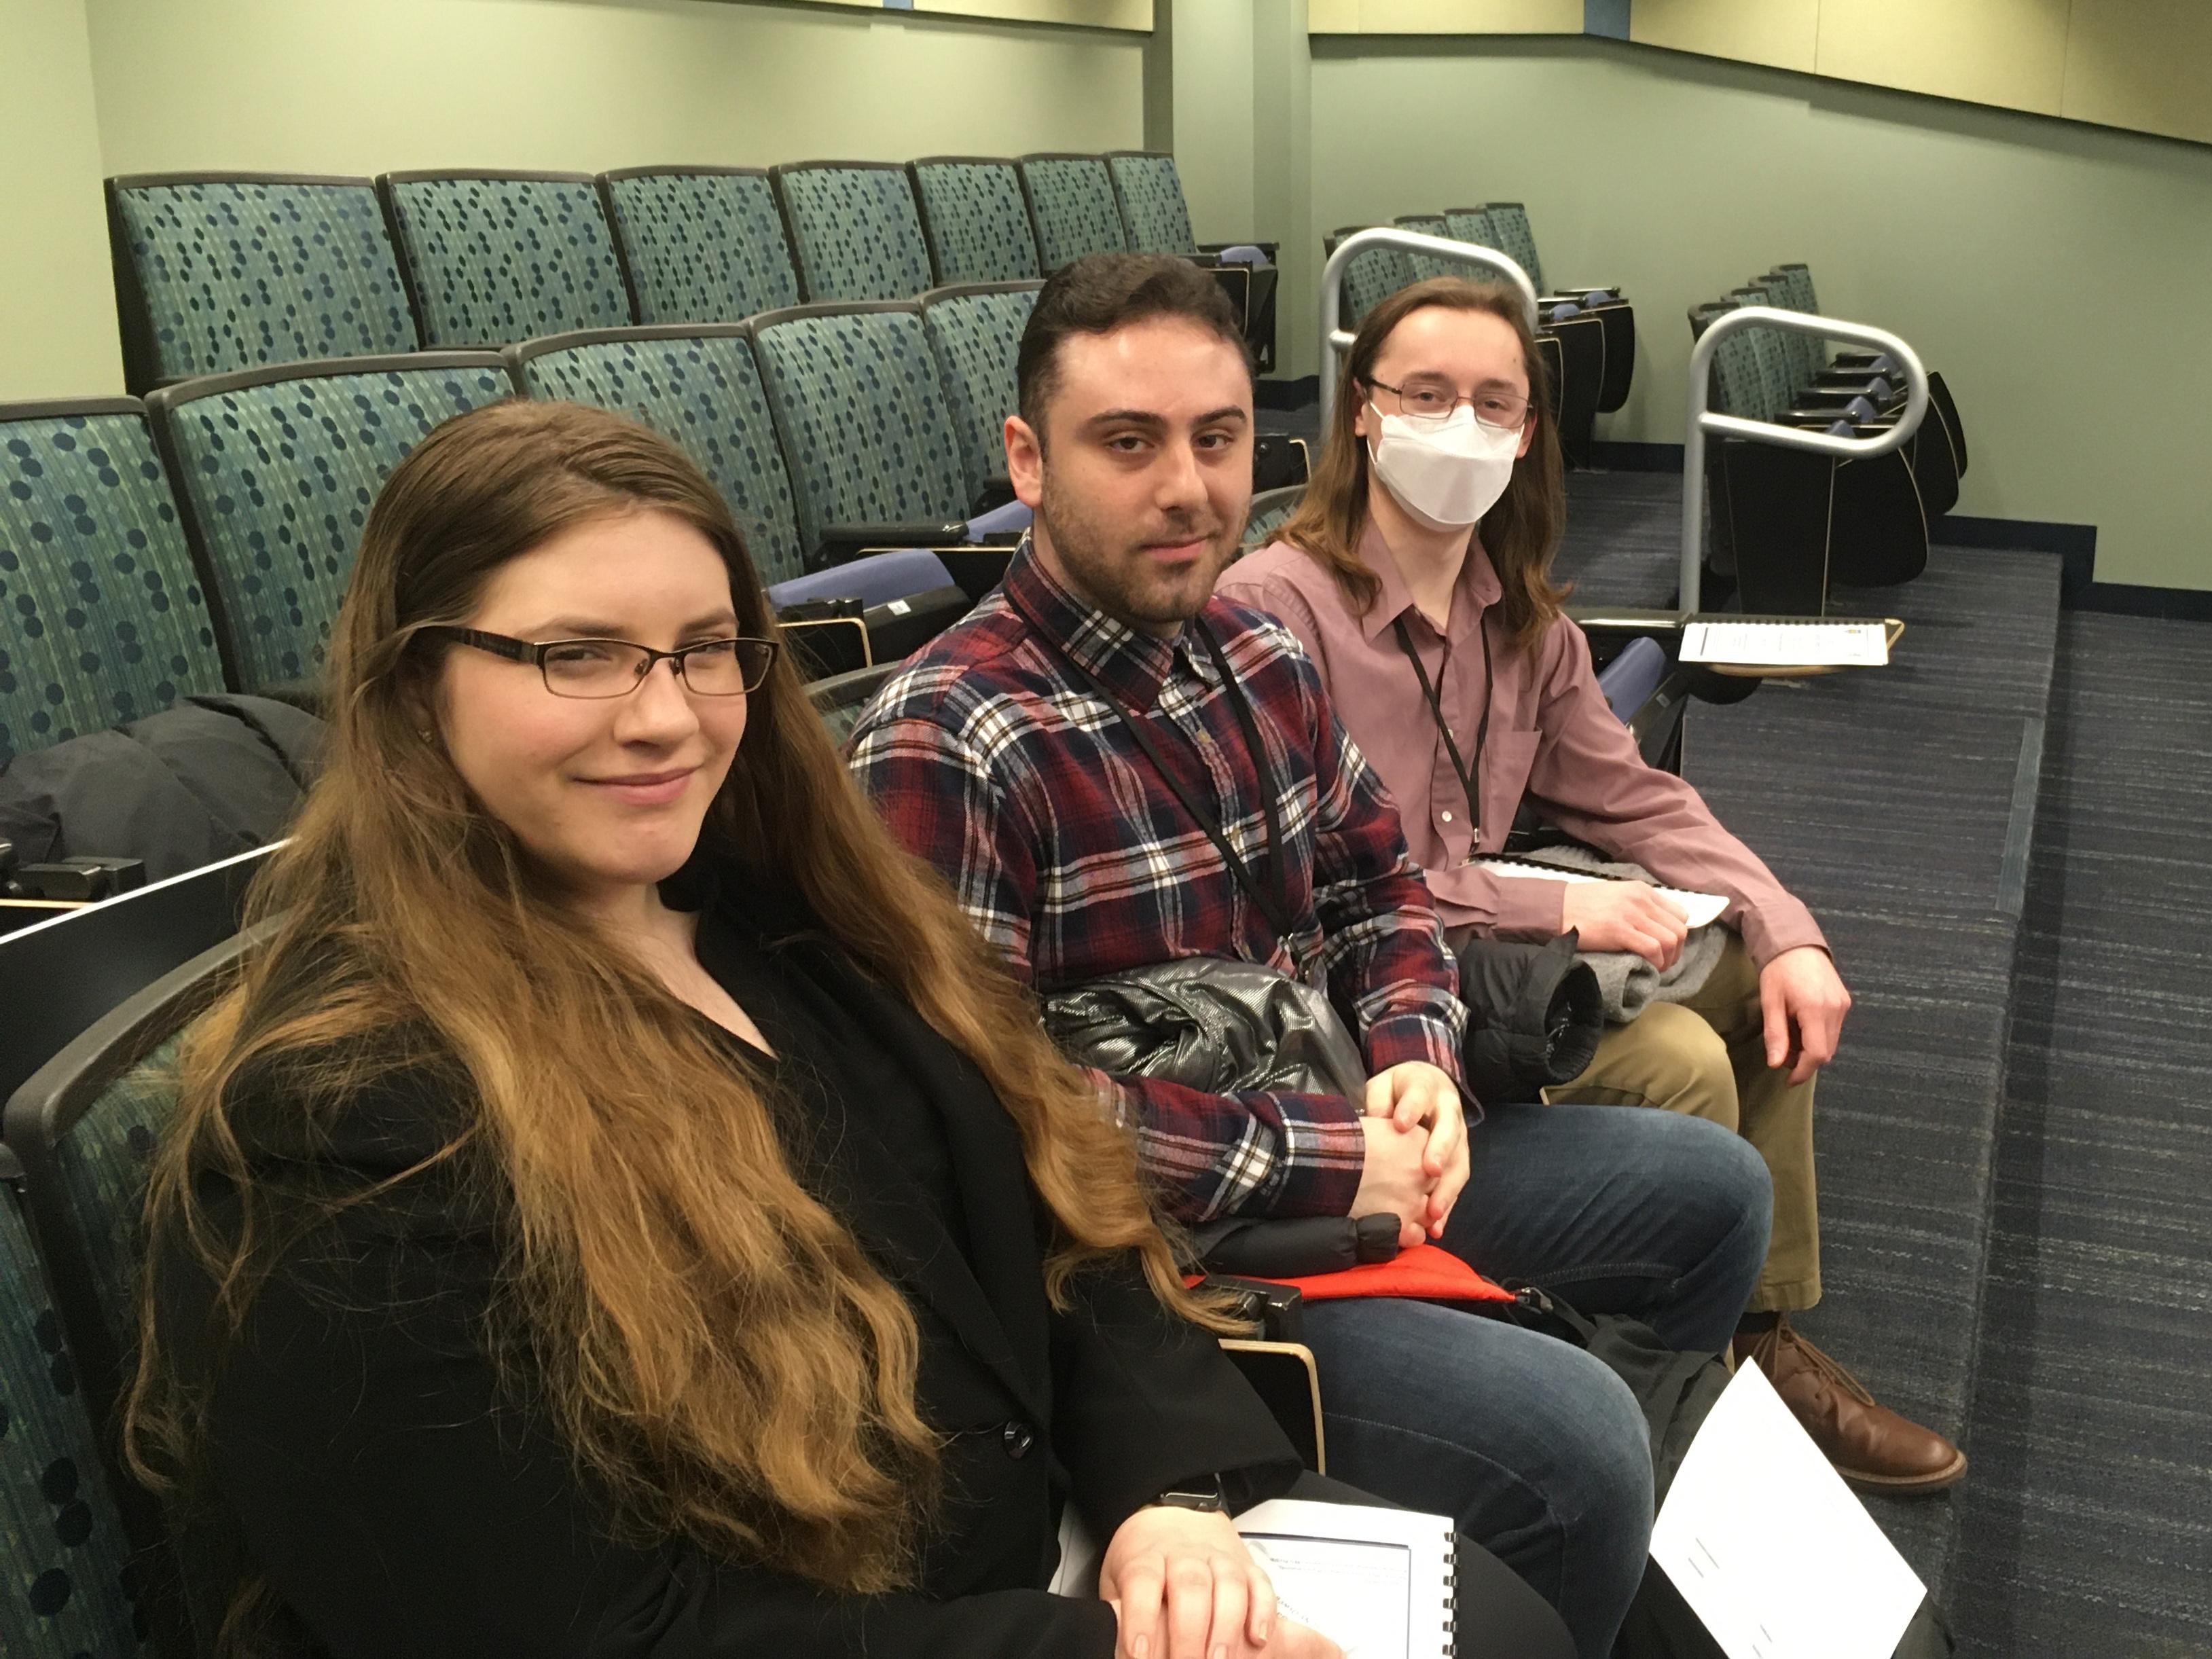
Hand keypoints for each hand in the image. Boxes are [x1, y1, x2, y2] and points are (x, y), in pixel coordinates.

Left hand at [1100, 1503, 1340, 1658]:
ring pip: (1228, 1583)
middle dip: (1190, 1632)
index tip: (1140, 1653)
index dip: (1141, 1617)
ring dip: (1227, 1626)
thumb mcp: (1117, 1579)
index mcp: (1146, 1556)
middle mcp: (1184, 1554)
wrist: (1170, 1513)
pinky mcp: (1246, 1565)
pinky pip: (1260, 1584)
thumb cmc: (1142, 1558)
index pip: (1142, 1582)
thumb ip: (1116, 1611)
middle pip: (1189, 1586)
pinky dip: (1264, 1611)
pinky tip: (1259, 1639)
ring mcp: (1218, 1557)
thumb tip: (1109, 1645)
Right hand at [1350, 1116, 1434, 1248]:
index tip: (1406, 1169)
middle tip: (1398, 1191)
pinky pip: (1417, 1236)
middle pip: (1435, 1186)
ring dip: (1417, 1214)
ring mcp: (1415, 1200)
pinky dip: (1408, 1234)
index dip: (1420, 1166)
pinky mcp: (1401, 1224)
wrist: (1321, 1163)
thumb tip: (1395, 1144)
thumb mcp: (1377, 1126)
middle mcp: (1425, 1171)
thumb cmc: (1342, 1140)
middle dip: (1421, 1191)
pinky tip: (1394, 1227)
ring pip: (1430, 1215)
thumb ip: (1397, 1136)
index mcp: (1421, 1141)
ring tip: (1395, 1210)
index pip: (1434, 1158)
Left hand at [1364, 1062, 1468, 1236]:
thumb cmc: (1399, 1089)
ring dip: (1447, 1189)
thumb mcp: (1384, 1085)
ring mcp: (1458, 1137)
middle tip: (1429, 1171)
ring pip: (1459, 1163)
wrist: (1427, 1086)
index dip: (1411, 1108)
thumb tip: (1378, 1120)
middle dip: (1440, 1151)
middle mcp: (1449, 1112)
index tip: (1400, 1123)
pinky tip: (1436, 1227)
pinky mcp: (1459, 1159)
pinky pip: (1457, 1183)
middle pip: (1449, 1132)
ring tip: (1433, 1213)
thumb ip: (1379, 1099)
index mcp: (1426, 1088)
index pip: (1419, 1095)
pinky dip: (1448, 1206)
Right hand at [1560, 880, 1689, 969]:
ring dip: (1668, 959)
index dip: (1677, 935)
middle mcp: (1640, 899)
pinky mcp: (1619, 930)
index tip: (1666, 948)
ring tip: (1656, 968)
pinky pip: (1653, 948)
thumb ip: (1637, 906)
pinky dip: (1656, 962)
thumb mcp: (1616, 896)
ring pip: (1670, 940)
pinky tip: (1648, 967)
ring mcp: (1630, 914)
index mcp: (1642, 890)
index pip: (1679, 914)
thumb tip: (1655, 927)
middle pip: (1679, 929)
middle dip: (1676, 952)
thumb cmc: (1582, 905)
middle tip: (1663, 963)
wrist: (1555, 908)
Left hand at [1759, 946, 1850, 1084]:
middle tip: (1783, 1055)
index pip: (1817, 1054)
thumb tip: (1776, 1064)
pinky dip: (1818, 1035)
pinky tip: (1800, 1025)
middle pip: (1826, 1051)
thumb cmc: (1778, 969)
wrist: (1795, 941)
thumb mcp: (1770, 1002)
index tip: (1788, 1080)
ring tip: (1789, 1036)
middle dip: (1805, 1061)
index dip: (1803, 1071)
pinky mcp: (1844, 1001)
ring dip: (1812, 1048)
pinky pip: (1834, 1029)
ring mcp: (1843, 1004)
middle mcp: (1835, 1009)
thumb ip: (1775, 1034)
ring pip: (1831, 1042)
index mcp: (1816, 1009)